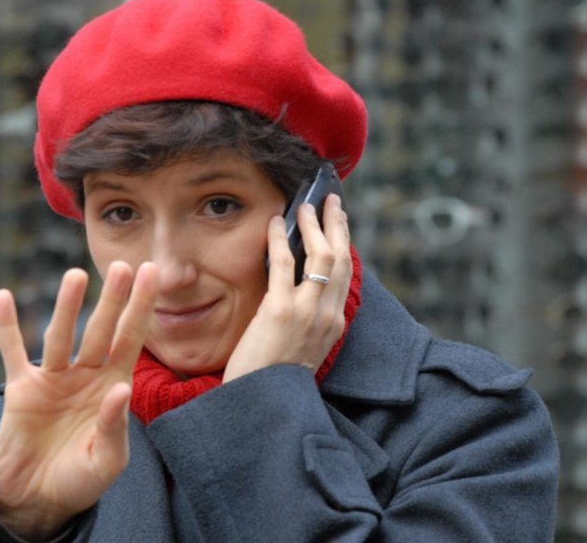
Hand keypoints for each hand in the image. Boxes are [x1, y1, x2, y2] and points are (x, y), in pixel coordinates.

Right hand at [0, 261, 158, 540]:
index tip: (151, 275)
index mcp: (112, 386)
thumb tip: (121, 387)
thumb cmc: (81, 480)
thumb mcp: (107, 460)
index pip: (131, 339)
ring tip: (76, 275)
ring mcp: (53, 378)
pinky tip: (3, 297)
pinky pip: (12, 351)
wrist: (37, 499)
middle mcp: (85, 375)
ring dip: (67, 306)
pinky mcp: (20, 389)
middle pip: (100, 330)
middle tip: (122, 266)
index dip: (141, 308)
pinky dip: (7, 326)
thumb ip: (115, 425)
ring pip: (60, 335)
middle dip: (112, 300)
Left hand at [223, 195, 350, 382]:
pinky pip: (283, 264)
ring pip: (321, 256)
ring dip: (312, 225)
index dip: (343, 245)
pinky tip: (274, 224)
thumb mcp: (303, 349)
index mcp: (334, 324)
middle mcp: (328, 316)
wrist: (261, 404)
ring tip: (303, 206)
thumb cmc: (274, 378)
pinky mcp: (280, 311)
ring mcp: (307, 312)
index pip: (345, 275)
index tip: (338, 225)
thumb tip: (300, 291)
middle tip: (330, 202)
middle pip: (340, 259)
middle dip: (336, 225)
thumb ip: (308, 321)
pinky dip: (279, 239)